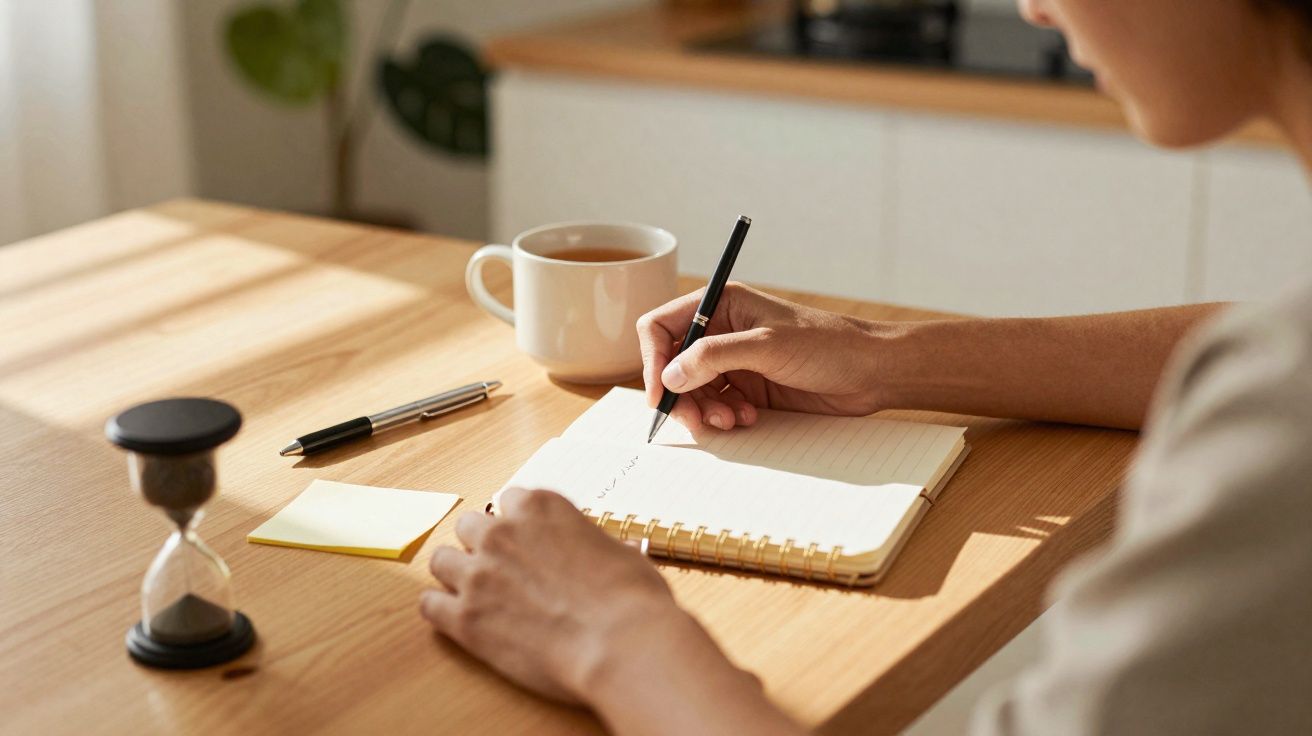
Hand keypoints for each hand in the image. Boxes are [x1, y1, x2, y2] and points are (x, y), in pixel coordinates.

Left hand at [419, 488, 693, 702]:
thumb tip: (607, 554)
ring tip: (476, 594)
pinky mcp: (464, 619)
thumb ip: (595, 546)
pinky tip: (456, 619)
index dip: (518, 524)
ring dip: (456, 574)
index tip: (526, 541)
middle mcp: (502, 532)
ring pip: (441, 560)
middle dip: (482, 545)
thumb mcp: (621, 552)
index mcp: (540, 508)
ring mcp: (478, 575)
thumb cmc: (632, 600)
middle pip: (469, 525)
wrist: (622, 644)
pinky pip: (429, 605)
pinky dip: (441, 611)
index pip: (510, 500)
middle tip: (501, 569)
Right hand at [637, 282, 891, 431]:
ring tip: (731, 421)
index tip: (660, 393)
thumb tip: (670, 375)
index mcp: (722, 305)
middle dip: (680, 395)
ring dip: (704, 411)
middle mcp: (722, 331)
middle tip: (696, 420)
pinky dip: (723, 418)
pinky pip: (717, 406)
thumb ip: (714, 356)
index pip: (662, 327)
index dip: (653, 360)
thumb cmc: (828, 345)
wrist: (872, 372)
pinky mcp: (750, 389)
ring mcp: (735, 362)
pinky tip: (748, 419)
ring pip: (693, 391)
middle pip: (672, 366)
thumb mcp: (767, 346)